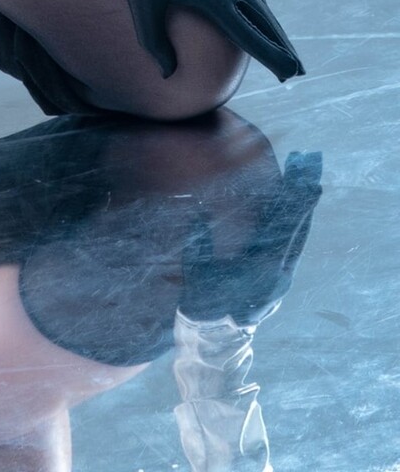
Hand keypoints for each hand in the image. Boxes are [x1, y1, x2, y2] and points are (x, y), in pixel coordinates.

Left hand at [118, 0, 305, 82]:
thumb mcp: (142, 5)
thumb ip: (155, 42)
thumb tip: (167, 74)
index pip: (249, 34)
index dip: (271, 56)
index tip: (288, 75)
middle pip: (264, 18)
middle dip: (282, 46)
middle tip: (298, 70)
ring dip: (270, 22)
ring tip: (281, 44)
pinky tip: (257, 10)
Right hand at [180, 149, 322, 323]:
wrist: (216, 337)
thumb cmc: (203, 301)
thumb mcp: (197, 269)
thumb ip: (200, 241)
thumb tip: (200, 209)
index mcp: (261, 270)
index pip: (283, 228)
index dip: (294, 202)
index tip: (303, 180)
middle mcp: (278, 274)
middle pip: (297, 229)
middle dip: (303, 198)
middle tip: (309, 169)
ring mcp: (282, 279)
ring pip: (298, 238)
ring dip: (303, 210)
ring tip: (308, 183)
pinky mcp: (279, 281)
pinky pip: (293, 248)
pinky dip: (297, 227)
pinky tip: (298, 212)